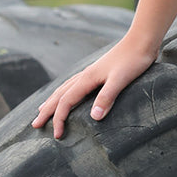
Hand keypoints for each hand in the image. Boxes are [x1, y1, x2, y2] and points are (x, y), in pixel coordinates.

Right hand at [32, 37, 157, 139]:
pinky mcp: (98, 72)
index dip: (59, 119)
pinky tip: (69, 93)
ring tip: (42, 109)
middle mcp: (85, 75)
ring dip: (52, 101)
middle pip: (59, 95)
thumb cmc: (133, 60)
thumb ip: (106, 97)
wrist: (142, 41)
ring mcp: (91, 73)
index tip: (56, 135)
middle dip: (46, 111)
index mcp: (87, 79)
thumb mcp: (120, 80)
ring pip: (64, 89)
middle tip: (35, 124)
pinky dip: (65, 92)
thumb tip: (94, 118)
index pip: (66, 102)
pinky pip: (74, 85)